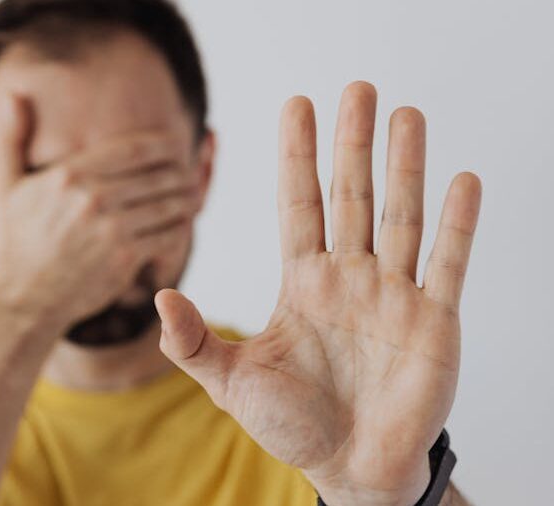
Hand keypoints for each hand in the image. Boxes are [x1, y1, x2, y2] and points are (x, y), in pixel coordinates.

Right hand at [0, 95, 200, 328]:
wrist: (25, 298)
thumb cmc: (20, 241)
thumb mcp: (7, 185)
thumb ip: (11, 137)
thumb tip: (11, 94)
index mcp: (69, 174)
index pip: (135, 148)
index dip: (164, 144)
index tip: (176, 145)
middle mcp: (91, 196)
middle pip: (159, 173)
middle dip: (180, 171)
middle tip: (189, 173)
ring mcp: (110, 228)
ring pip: (170, 203)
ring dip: (186, 199)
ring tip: (191, 196)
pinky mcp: (125, 257)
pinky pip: (170, 234)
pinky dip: (181, 229)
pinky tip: (180, 227)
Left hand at [155, 82, 481, 504]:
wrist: (350, 468)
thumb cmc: (291, 425)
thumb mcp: (231, 383)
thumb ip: (192, 343)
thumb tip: (158, 296)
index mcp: (302, 283)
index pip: (299, 205)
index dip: (297, 157)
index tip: (296, 105)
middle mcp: (348, 277)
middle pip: (351, 197)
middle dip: (352, 145)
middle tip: (357, 89)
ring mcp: (392, 294)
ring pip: (400, 217)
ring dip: (405, 167)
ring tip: (406, 115)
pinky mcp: (433, 321)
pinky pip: (446, 264)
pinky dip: (456, 225)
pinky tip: (460, 181)